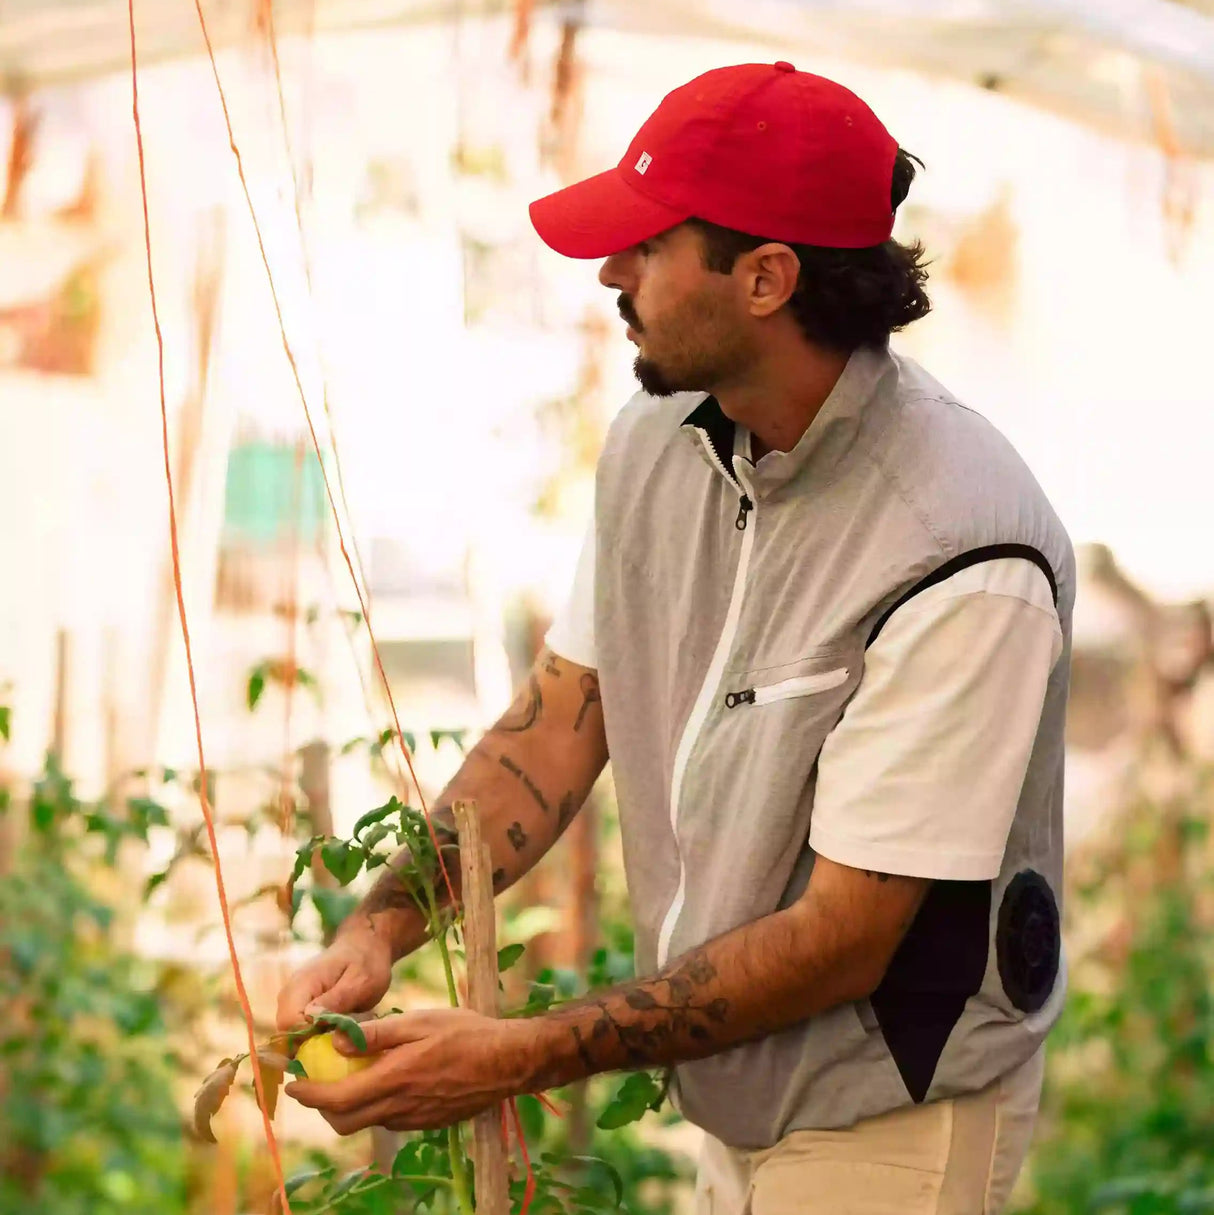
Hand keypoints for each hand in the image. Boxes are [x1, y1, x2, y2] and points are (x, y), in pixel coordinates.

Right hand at [276, 930, 394, 1030]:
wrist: (365, 945)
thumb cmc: (367, 962)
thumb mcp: (361, 982)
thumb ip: (336, 1001)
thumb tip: (310, 1019)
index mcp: (302, 984)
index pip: (289, 1023)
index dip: (309, 1038)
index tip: (335, 1038)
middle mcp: (289, 993)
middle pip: (286, 1033)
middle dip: (311, 1043)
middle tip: (341, 1037)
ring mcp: (292, 1000)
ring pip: (292, 1035)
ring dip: (314, 1040)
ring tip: (341, 1031)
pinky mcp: (298, 1006)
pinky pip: (299, 1030)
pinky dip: (316, 1036)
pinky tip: (336, 1030)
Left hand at [284, 1008, 538, 1132]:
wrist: (508, 1061)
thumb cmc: (466, 1032)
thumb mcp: (419, 1020)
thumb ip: (376, 1033)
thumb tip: (334, 1040)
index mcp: (394, 1080)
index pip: (336, 1098)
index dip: (308, 1094)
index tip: (292, 1082)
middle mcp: (400, 1108)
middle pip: (345, 1122)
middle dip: (323, 1105)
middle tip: (317, 1080)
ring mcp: (415, 1119)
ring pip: (368, 1122)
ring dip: (350, 1105)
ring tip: (353, 1073)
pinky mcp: (428, 1122)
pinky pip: (391, 1119)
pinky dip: (376, 1104)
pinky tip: (388, 1078)